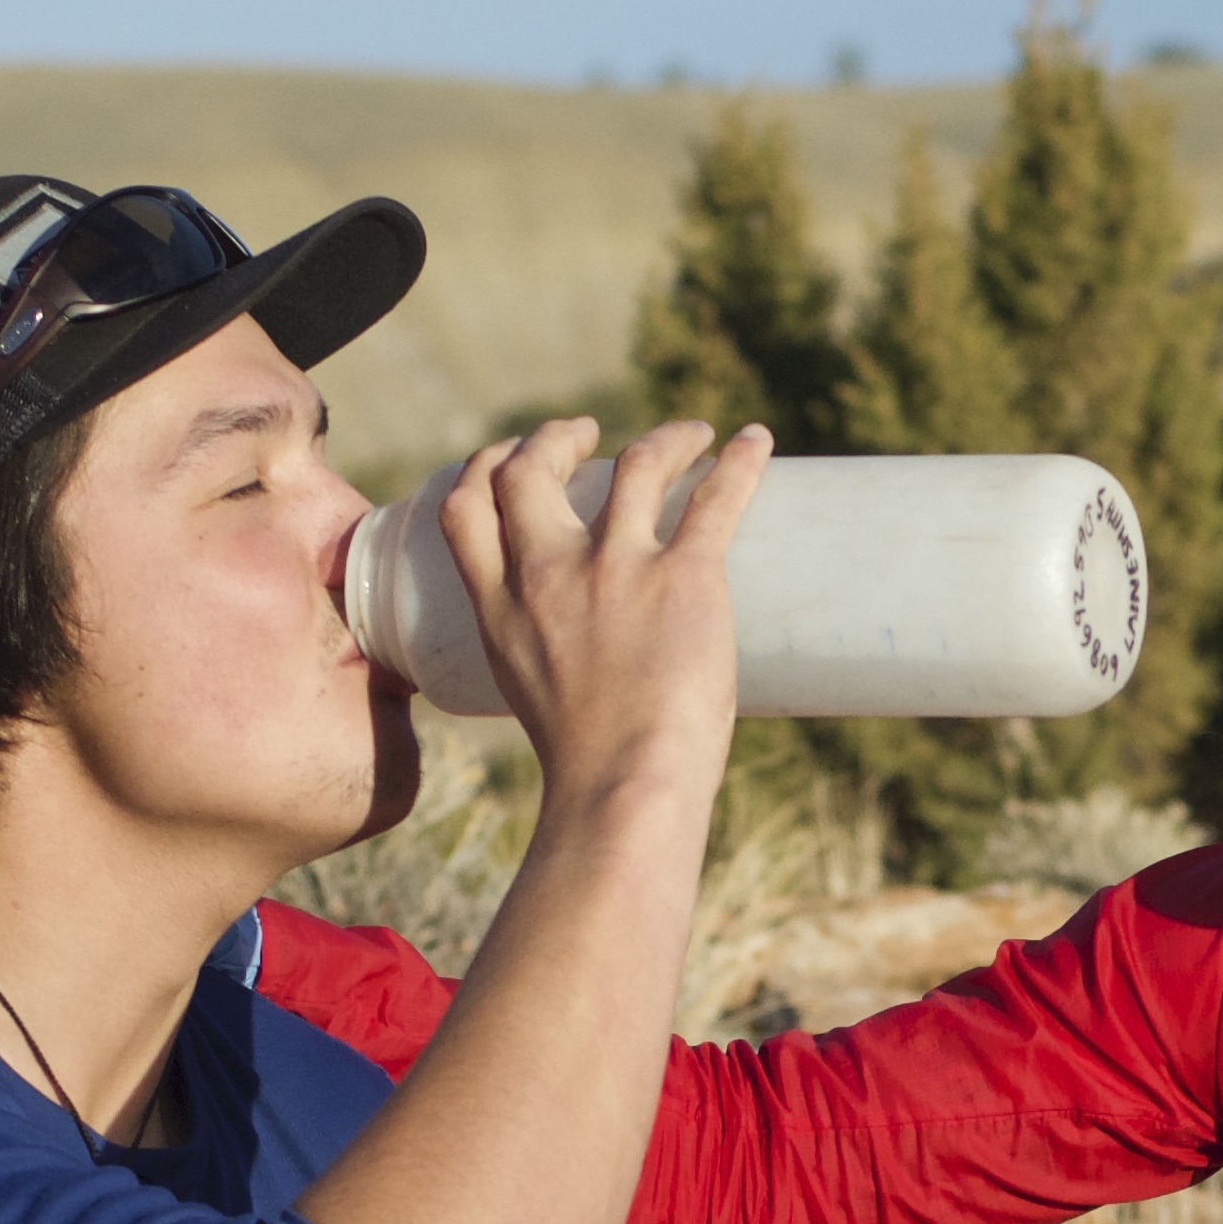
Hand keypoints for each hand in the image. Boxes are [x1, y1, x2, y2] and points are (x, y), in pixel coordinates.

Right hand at [435, 413, 767, 814]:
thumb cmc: (587, 768)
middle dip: (554, 437)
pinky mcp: (685, 577)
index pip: (466, 509)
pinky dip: (739, 462)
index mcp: (501, 609)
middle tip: (588, 436)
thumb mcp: (530, 697)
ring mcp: (617, 569)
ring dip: (665, 439)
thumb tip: (590, 663)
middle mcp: (549, 574)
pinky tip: (756, 441)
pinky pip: (715, 498)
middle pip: (531, 468)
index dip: (484, 467)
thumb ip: (544, 658)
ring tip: (690, 436)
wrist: (624, 788)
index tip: (511, 459)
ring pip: (635, 464)